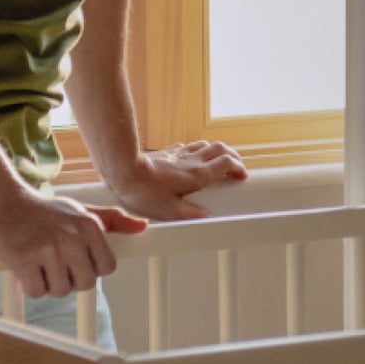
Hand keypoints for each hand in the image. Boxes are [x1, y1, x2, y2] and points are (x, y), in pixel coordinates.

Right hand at [0, 188, 143, 299]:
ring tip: (38, 264)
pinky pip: (37, 291)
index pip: (106, 268)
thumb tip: (142, 227)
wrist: (0, 199)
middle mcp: (73, 237)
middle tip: (53, 266)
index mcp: (90, 226)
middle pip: (85, 283)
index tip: (74, 261)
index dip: (89, 270)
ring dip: (47, 284)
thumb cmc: (42, 210)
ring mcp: (48, 248)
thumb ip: (112, 220)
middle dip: (69, 280)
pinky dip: (28, 287)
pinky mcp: (23, 259)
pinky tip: (23, 268)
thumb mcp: (80, 210)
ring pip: (60, 290)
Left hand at [107, 138, 248, 222]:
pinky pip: (188, 146)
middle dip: (232, 156)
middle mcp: (193, 161)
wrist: (123, 169)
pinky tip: (192, 158)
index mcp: (198, 175)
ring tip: (217, 162)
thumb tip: (208, 219)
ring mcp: (180, 154)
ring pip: (206, 144)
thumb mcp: (169, 210)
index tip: (241, 176)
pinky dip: (197, 150)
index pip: (228, 163)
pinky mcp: (167, 151)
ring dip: (216, 151)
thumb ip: (191, 215)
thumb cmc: (144, 190)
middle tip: (234, 167)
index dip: (238, 168)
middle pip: (222, 148)